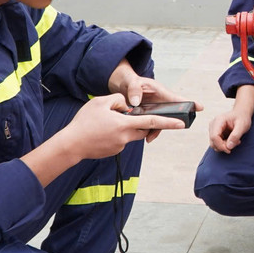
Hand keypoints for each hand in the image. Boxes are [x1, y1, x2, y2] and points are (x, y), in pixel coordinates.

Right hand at [61, 94, 184, 156]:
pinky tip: (100, 131)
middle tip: (125, 115)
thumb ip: (118, 100)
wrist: (71, 145)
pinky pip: (121, 140)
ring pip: (131, 134)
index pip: (152, 122)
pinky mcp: (114, 151)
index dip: (169, 122)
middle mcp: (126, 137)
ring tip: (104, 122)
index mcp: (125, 124)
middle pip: (142, 128)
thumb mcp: (100, 102)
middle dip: (140, 122)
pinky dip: (115, 134)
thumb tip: (128, 106)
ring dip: (125, 127)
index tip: (182, 124)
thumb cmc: (84, 122)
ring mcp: (120, 146)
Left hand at [108, 61, 202, 140]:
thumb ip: (134, 90)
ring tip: (149, 137)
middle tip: (179, 125)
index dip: (189, 103)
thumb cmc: (132, 81)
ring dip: (158, 130)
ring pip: (162, 122)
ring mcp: (156, 111)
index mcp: (161, 93)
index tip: (200, 107)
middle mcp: (161, 103)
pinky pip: (152, 126)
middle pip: (173, 114)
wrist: (124, 87)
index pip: (177, 99)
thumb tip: (136, 102)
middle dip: (175, 121)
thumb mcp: (133, 82)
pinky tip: (146, 137)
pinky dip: (149, 132)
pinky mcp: (149, 117)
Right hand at [208, 108, 252, 152]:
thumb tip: (229, 147)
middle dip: (223, 146)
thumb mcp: (242, 126)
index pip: (214, 136)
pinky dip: (224, 145)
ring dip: (224, 146)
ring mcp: (213, 129)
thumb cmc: (242, 118)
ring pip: (214, 144)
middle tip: (235, 143)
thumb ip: (235, 136)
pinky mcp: (215, 133)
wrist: (241, 114)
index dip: (220, 146)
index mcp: (219, 120)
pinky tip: (232, 140)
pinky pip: (217, 143)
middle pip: (213, 141)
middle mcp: (213, 124)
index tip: (229, 150)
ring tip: (235, 141)